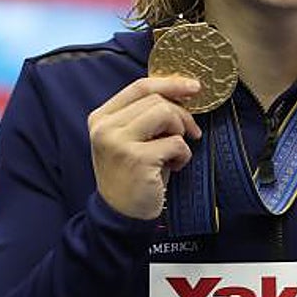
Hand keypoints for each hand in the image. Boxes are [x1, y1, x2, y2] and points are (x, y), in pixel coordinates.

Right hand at [88, 76, 202, 219]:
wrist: (121, 213)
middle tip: (189, 133)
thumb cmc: (134, 172)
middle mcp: (104, 127)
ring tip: (175, 151)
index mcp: (102, 117)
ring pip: (166, 114)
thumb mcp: (133, 138)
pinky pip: (176, 142)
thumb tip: (183, 90)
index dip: (170, 83)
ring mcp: (118, 143)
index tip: (194, 86)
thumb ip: (146, 115)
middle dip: (181, 115)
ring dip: (181, 132)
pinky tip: (173, 167)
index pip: (140, 87)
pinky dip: (183, 154)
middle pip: (157, 100)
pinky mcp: (136, 159)